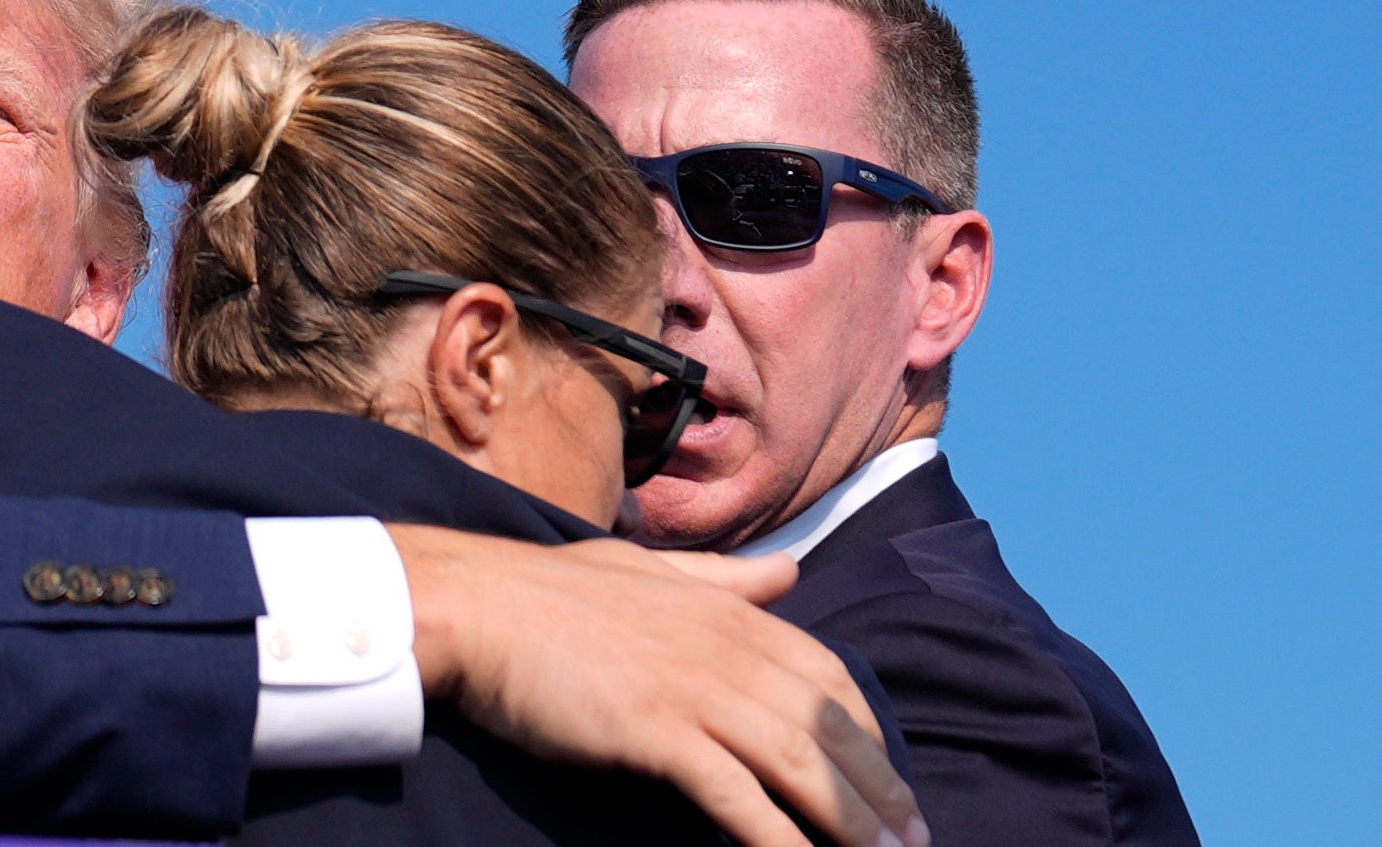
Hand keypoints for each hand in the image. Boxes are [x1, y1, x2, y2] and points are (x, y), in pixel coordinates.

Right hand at [393, 527, 926, 846]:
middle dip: (880, 789)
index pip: (825, 671)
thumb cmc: (545, 592)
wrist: (472, 605)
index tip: (888, 777)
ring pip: (799, 762)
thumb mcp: (645, 569)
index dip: (866, 729)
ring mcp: (692, 687)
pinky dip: (780, 836)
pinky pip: (737, 794)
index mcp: (723, 608)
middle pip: (827, 724)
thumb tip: (789, 572)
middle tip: (915, 841)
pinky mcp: (656, 729)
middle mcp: (723, 645)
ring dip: (852, 820)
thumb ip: (722, 578)